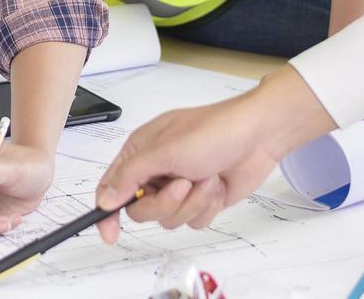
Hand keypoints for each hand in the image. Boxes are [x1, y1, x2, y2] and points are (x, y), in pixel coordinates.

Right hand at [93, 67, 334, 240]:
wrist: (258, 135)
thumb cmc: (213, 131)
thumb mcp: (165, 150)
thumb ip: (130, 176)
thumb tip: (104, 199)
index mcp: (141, 152)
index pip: (111, 186)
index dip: (106, 210)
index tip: (109, 233)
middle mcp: (157, 171)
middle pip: (142, 211)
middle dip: (166, 202)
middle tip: (183, 184)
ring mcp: (179, 187)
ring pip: (169, 219)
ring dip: (192, 202)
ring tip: (207, 178)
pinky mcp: (201, 200)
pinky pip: (193, 221)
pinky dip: (206, 206)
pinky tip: (217, 184)